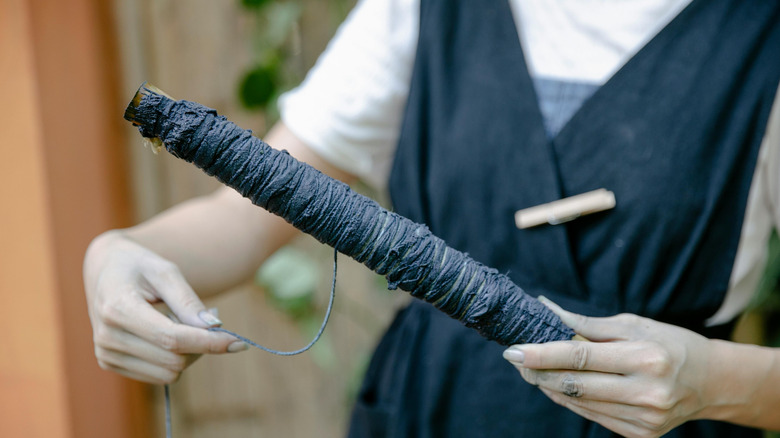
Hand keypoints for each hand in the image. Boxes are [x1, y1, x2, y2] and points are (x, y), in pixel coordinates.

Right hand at [84, 230, 246, 383]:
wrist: (104, 269)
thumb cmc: (139, 265)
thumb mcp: (166, 271)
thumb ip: (189, 301)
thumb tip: (214, 328)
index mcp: (118, 309)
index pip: (173, 339)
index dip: (209, 343)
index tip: (239, 342)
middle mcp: (107, 337)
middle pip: (174, 360)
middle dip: (201, 345)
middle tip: (208, 319)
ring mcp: (106, 354)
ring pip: (168, 374)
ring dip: (188, 353)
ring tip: (181, 322)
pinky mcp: (110, 363)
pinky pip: (158, 376)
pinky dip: (173, 358)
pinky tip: (166, 334)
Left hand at [503, 297, 714, 437]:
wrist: (712, 382)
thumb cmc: (669, 343)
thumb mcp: (633, 325)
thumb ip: (588, 325)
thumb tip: (548, 312)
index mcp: (645, 359)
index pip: (580, 358)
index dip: (542, 354)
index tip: (514, 350)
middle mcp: (646, 393)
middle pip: (574, 385)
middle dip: (537, 371)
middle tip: (515, 357)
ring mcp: (643, 419)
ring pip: (578, 403)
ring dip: (548, 385)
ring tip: (532, 368)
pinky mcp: (639, 434)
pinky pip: (591, 415)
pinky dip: (570, 399)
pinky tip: (557, 384)